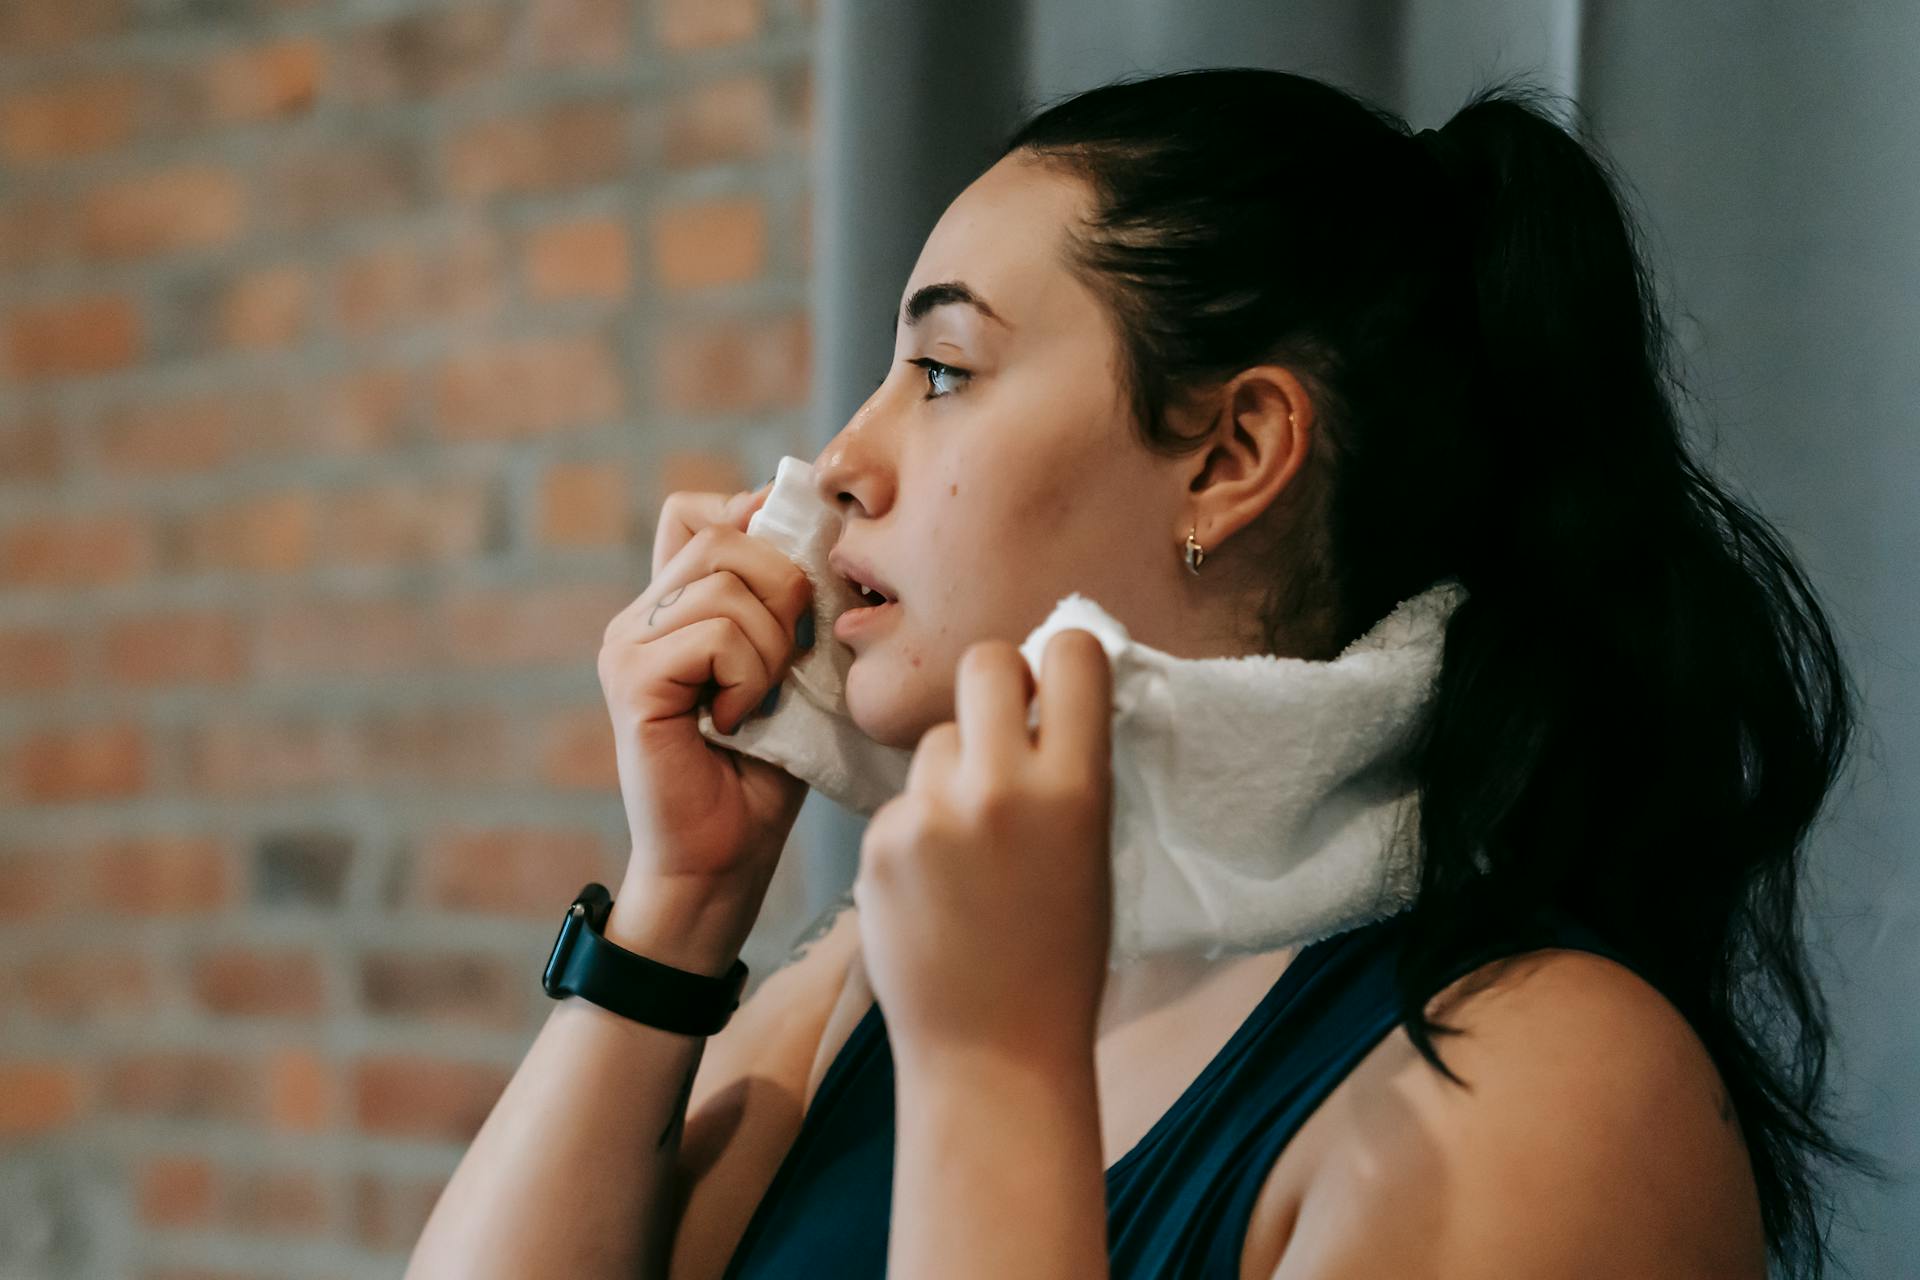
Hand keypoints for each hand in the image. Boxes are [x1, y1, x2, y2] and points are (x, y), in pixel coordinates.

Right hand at [597, 480, 813, 948]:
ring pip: (725, 583)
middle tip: (787, 662)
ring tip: (760, 701)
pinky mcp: (632, 680)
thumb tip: (810, 526)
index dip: (755, 526)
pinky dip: (748, 676)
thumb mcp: (789, 669)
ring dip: (771, 644)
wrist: (724, 860)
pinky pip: (714, 635)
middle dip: (783, 590)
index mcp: (672, 606)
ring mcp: (627, 645)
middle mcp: (638, 616)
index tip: (796, 589)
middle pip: (723, 535)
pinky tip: (736, 721)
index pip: (697, 511)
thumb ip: (787, 605)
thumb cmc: (764, 772)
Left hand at [853, 630, 1114, 1073]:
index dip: (1062, 660)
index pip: (1070, 654)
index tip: (1057, 686)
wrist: (993, 1052)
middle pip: (984, 663)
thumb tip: (1047, 691)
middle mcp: (1000, 787)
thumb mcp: (1092, 849)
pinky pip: (902, 800)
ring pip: (935, 740)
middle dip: (995, 685)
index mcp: (1074, 788)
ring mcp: (930, 813)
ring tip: (969, 850)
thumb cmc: (1059, 955)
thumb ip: (1070, 767)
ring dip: (951, 771)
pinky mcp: (878, 841)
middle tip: (1003, 731)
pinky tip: (933, 887)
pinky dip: (916, 829)